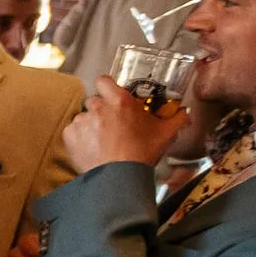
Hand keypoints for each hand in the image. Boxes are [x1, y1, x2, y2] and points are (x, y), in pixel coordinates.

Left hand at [62, 78, 185, 172]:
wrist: (119, 176)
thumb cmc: (141, 154)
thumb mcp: (165, 133)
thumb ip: (177, 118)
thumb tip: (185, 113)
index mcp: (119, 101)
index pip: (104, 80)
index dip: (107, 87)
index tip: (113, 96)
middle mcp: (98, 107)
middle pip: (95, 100)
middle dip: (102, 110)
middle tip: (113, 123)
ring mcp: (82, 121)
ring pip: (84, 116)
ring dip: (91, 125)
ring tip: (103, 140)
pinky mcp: (70, 135)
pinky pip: (73, 131)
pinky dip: (80, 138)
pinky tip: (93, 147)